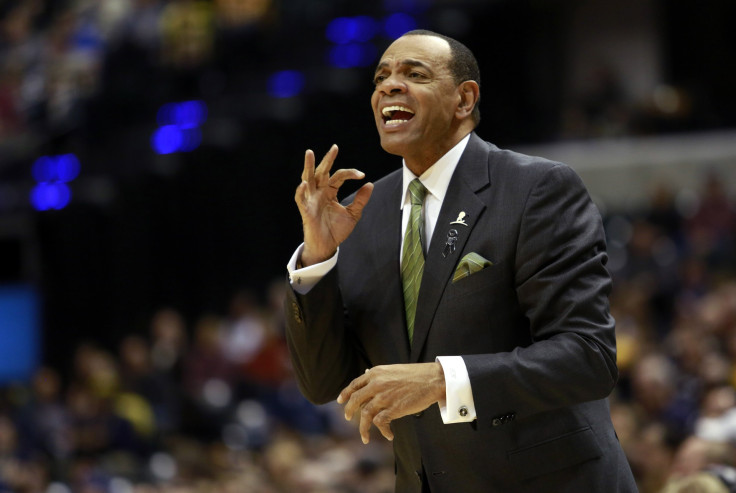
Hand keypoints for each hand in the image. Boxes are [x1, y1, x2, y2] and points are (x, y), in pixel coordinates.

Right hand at [295, 144, 373, 265]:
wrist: (328, 247)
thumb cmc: (336, 230)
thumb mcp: (353, 214)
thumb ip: (360, 200)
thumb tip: (369, 184)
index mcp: (330, 191)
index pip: (339, 176)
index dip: (350, 173)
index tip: (362, 175)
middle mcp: (319, 192)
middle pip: (322, 172)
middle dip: (327, 160)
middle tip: (334, 148)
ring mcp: (311, 200)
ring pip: (308, 179)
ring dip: (309, 167)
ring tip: (310, 153)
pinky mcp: (306, 211)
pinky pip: (300, 199)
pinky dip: (300, 192)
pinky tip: (303, 184)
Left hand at [337, 363, 445, 443]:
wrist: (433, 380)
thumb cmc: (416, 375)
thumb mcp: (393, 370)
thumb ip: (378, 374)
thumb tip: (366, 373)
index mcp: (376, 373)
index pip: (355, 384)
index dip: (346, 393)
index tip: (341, 401)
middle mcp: (376, 384)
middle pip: (355, 400)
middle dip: (349, 411)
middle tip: (348, 418)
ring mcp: (384, 397)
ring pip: (365, 415)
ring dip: (363, 428)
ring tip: (364, 437)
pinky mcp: (393, 408)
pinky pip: (380, 423)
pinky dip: (383, 431)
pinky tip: (388, 435)